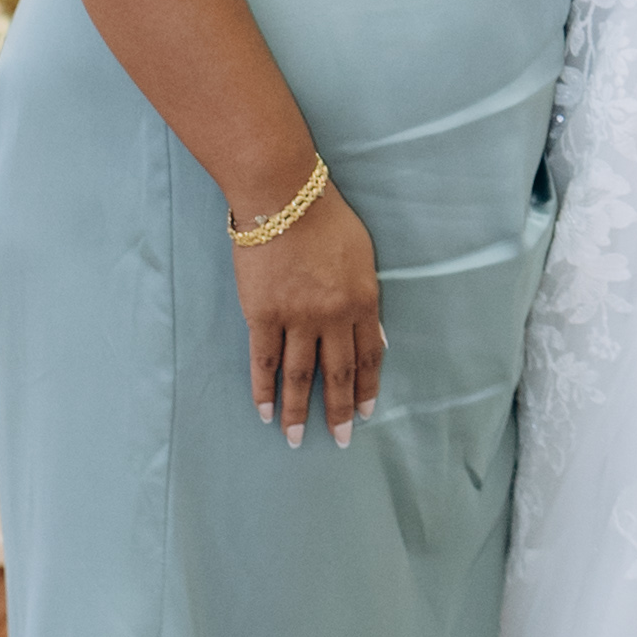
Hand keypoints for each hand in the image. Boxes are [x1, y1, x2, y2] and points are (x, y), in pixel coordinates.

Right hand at [237, 182, 383, 442]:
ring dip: (298, 412)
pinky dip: (263, 390)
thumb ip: (366, 298)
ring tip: (295, 439)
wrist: (283, 196)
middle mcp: (332, 316)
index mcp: (362, 300)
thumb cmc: (326, 218)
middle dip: (338, 412)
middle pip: (337, 374)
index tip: (365, 413)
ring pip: (298, 375)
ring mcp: (296, 317)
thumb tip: (374, 335)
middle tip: (339, 440)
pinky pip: (262, 361)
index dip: (366, 387)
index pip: (369, 356)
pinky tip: (264, 412)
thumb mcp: (363, 256)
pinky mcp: (262, 314)